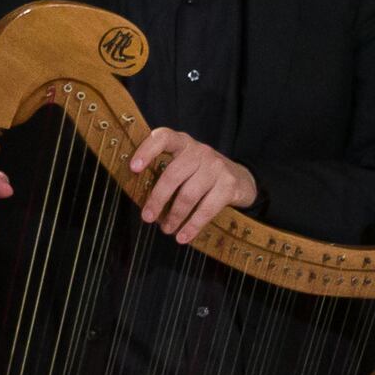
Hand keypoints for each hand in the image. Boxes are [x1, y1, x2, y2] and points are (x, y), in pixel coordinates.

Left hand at [124, 126, 258, 245]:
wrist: (241, 179)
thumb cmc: (201, 175)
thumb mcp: (184, 166)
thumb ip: (164, 174)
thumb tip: (142, 202)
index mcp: (183, 143)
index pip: (163, 138)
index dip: (146, 151)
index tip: (133, 168)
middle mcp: (200, 151)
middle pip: (173, 174)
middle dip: (157, 199)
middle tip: (147, 218)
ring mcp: (217, 167)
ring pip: (189, 194)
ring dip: (175, 216)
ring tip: (167, 229)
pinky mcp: (229, 185)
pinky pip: (207, 209)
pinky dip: (193, 226)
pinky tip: (183, 237)